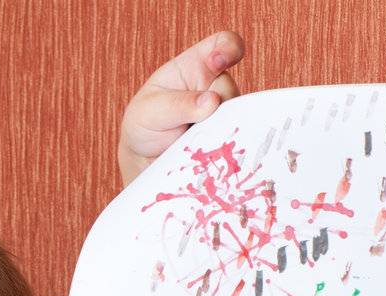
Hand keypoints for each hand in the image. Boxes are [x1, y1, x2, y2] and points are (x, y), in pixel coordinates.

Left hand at [118, 31, 245, 185]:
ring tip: (187, 139)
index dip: (228, 48)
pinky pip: (239, 139)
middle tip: (187, 123)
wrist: (148, 160)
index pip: (223, 44)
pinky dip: (222, 147)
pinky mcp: (231, 135)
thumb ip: (178, 104)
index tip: (220, 60)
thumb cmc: (146, 124)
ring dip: (214, 130)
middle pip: (229, 89)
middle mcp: (217, 85)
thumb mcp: (151, 111)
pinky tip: (203, 151)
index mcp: (197, 65)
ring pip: (237, 117)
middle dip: (211, 107)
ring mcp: (227, 111)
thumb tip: (213, 101)